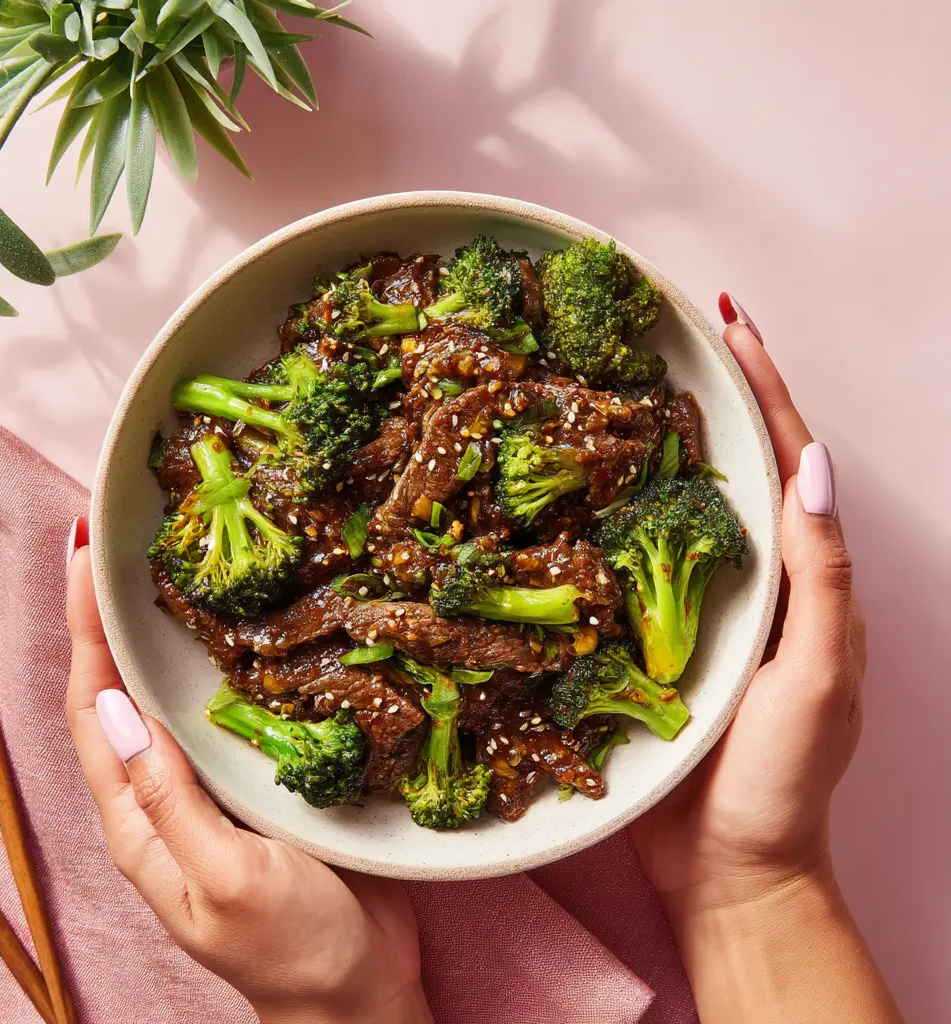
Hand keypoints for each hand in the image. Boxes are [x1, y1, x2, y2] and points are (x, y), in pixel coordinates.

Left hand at [66, 536, 431, 1023]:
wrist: (360, 991)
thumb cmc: (292, 948)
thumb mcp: (224, 879)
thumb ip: (167, 800)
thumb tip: (116, 708)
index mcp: (139, 822)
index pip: (93, 712)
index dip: (83, 634)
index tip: (84, 560)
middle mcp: (167, 793)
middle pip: (126, 690)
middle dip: (114, 616)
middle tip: (121, 537)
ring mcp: (216, 784)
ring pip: (180, 692)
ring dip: (169, 629)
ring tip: (178, 560)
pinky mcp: (265, 778)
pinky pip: (237, 708)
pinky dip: (231, 660)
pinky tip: (251, 622)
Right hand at [630, 297, 865, 915]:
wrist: (728, 868)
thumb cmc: (784, 779)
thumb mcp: (822, 675)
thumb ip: (823, 576)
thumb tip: (813, 468)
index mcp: (802, 579)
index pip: (788, 463)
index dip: (765, 391)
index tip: (734, 327)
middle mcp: (748, 580)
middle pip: (730, 471)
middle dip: (709, 399)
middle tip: (669, 338)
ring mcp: (691, 607)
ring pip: (672, 509)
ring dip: (653, 446)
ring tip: (617, 388)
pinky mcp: (642, 637)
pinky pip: (624, 563)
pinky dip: (607, 516)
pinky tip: (574, 488)